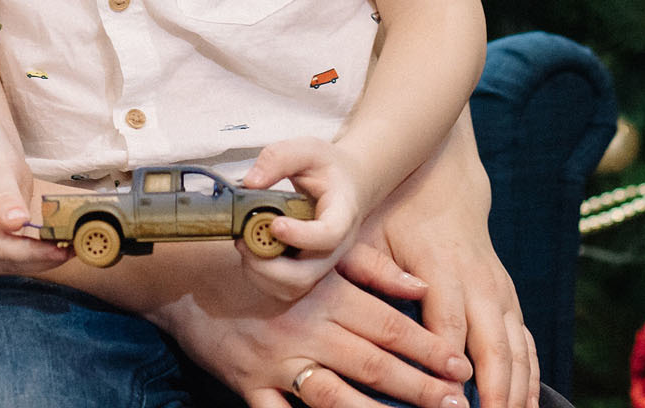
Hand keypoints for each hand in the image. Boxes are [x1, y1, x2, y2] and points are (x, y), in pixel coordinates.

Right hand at [0, 128, 57, 295]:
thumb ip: (3, 194)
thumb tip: (18, 224)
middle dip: (29, 257)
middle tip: (62, 250)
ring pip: (14, 261)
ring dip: (43, 259)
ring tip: (73, 245)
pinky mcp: (6, 242)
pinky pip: (25, 254)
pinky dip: (46, 251)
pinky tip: (68, 244)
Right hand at [150, 250, 470, 407]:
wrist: (185, 267)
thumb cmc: (256, 255)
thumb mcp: (315, 252)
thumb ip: (371, 267)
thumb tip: (420, 285)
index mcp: (325, 294)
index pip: (388, 325)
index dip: (428, 347)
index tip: (460, 365)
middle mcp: (305, 328)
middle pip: (373, 364)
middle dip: (420, 388)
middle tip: (457, 405)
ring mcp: (276, 360)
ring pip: (335, 397)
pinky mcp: (249, 384)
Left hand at [239, 137, 372, 301]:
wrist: (348, 185)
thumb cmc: (328, 168)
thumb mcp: (308, 149)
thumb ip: (278, 158)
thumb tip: (250, 183)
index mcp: (342, 214)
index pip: (329, 235)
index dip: (301, 236)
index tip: (275, 224)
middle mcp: (336, 247)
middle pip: (306, 274)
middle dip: (268, 264)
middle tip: (243, 239)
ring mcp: (323, 263)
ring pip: (293, 287)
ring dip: (261, 273)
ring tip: (244, 244)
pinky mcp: (308, 271)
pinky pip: (285, 289)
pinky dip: (261, 278)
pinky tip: (251, 252)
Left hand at [362, 135, 538, 407]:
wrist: (441, 177)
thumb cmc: (392, 210)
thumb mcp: (368, 232)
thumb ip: (367, 271)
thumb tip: (370, 312)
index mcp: (439, 268)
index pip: (447, 327)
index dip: (448, 368)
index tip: (448, 402)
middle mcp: (477, 282)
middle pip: (491, 345)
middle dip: (493, 391)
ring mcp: (499, 290)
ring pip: (516, 349)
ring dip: (517, 390)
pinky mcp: (509, 297)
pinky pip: (526, 342)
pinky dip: (529, 376)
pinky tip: (527, 406)